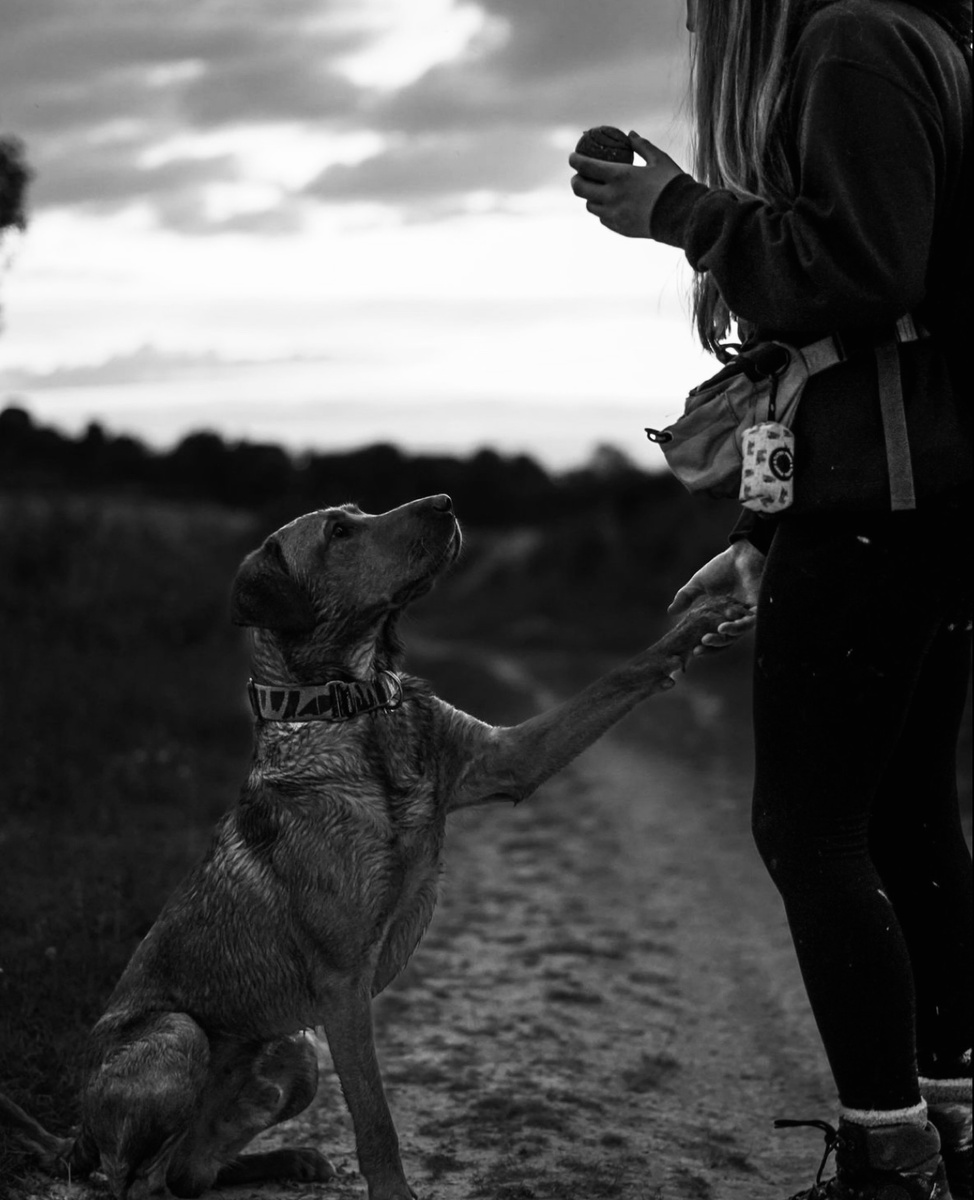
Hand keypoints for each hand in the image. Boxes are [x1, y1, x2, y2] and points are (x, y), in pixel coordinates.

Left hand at [569, 131, 684, 237]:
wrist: (682, 216)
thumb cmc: (672, 184)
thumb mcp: (659, 160)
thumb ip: (642, 146)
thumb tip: (631, 134)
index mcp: (619, 175)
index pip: (586, 166)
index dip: (575, 161)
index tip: (572, 157)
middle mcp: (612, 196)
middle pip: (580, 189)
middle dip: (576, 181)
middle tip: (579, 176)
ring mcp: (614, 215)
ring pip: (590, 206)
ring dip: (589, 197)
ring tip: (595, 190)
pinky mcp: (619, 228)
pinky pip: (603, 218)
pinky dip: (603, 210)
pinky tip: (609, 205)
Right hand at [668, 541, 764, 655]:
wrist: (742, 554)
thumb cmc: (723, 567)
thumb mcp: (699, 583)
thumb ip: (686, 596)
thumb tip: (670, 611)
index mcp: (723, 615)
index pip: (715, 636)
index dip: (705, 645)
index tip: (692, 650)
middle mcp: (736, 618)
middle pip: (726, 640)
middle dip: (712, 647)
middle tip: (698, 649)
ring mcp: (748, 614)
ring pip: (737, 634)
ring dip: (722, 638)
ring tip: (707, 639)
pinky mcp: (758, 608)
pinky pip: (749, 623)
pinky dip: (737, 627)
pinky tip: (724, 628)